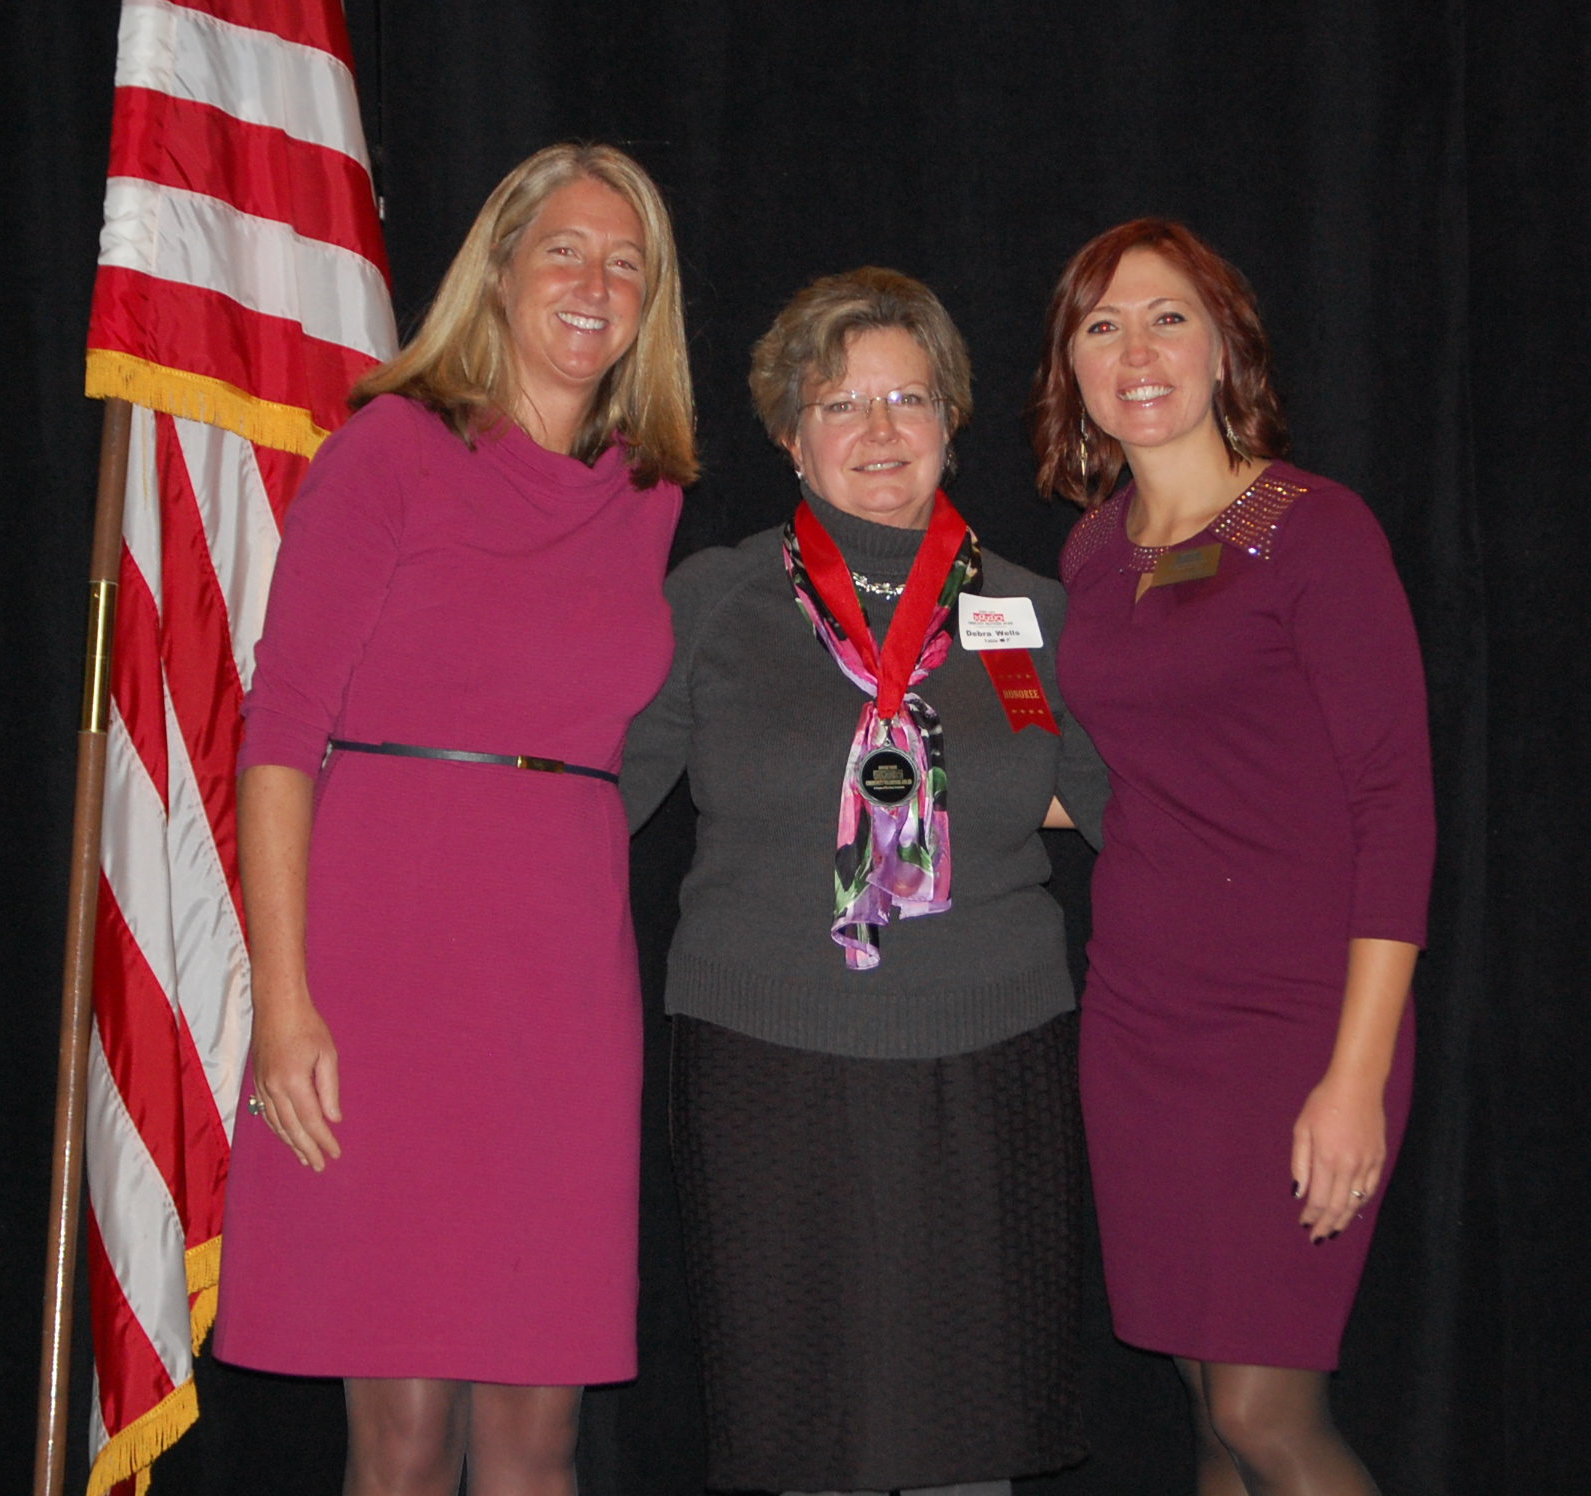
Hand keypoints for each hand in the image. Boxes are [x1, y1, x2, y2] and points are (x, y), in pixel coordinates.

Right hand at [248, 993, 341, 1170]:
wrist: (276, 1006)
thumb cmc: (307, 1026)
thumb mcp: (327, 1054)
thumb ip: (329, 1089)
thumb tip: (333, 1119)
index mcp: (293, 1081)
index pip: (311, 1120)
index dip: (323, 1140)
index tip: (335, 1154)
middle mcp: (274, 1088)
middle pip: (292, 1128)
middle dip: (307, 1149)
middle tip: (320, 1166)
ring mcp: (262, 1086)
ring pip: (277, 1124)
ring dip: (291, 1143)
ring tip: (305, 1157)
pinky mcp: (258, 1081)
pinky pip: (267, 1113)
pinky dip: (278, 1129)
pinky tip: (287, 1136)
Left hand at [1291, 1071, 1385, 1242]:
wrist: (1357, 1086)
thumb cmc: (1323, 1104)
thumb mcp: (1302, 1128)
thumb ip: (1300, 1163)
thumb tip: (1299, 1193)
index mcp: (1327, 1159)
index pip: (1319, 1199)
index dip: (1311, 1216)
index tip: (1304, 1225)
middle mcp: (1349, 1166)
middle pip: (1337, 1206)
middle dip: (1326, 1224)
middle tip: (1317, 1237)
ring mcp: (1367, 1163)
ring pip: (1356, 1201)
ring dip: (1344, 1219)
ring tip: (1334, 1230)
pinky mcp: (1379, 1158)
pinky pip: (1369, 1189)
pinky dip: (1360, 1203)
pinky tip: (1352, 1209)